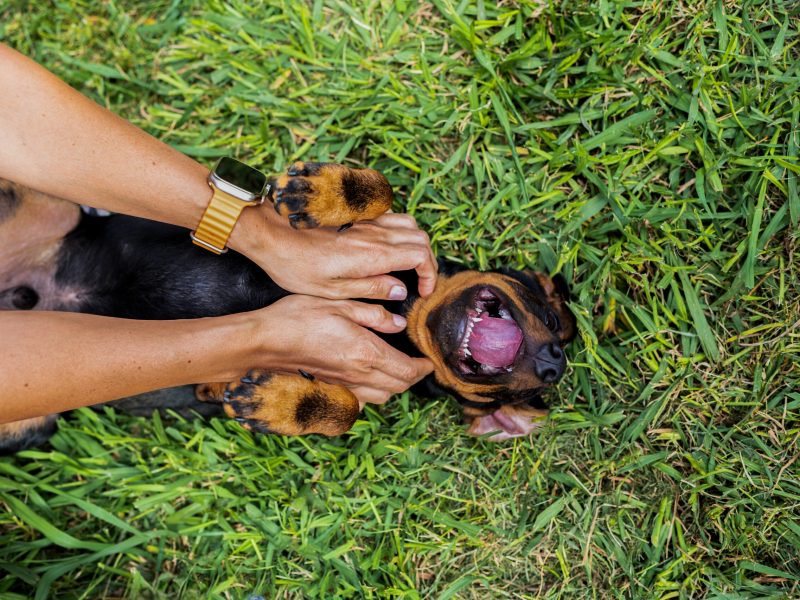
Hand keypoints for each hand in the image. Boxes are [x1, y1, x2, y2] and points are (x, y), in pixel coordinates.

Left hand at [235, 206, 437, 299]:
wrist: (271, 234)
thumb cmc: (295, 266)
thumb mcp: (333, 290)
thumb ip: (372, 289)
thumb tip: (400, 290)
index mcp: (372, 255)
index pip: (420, 256)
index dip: (429, 274)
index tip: (423, 291)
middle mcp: (374, 234)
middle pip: (420, 238)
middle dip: (428, 261)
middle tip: (420, 281)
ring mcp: (365, 221)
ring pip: (408, 223)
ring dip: (415, 243)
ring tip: (407, 264)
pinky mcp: (355, 215)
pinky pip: (390, 216)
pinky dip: (399, 231)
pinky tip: (387, 247)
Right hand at [255, 295, 433, 405]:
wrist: (264, 341)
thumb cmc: (299, 317)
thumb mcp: (340, 304)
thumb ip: (374, 314)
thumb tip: (398, 324)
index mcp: (366, 353)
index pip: (407, 371)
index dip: (424, 367)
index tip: (429, 358)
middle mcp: (358, 375)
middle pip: (399, 387)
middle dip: (414, 377)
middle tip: (419, 363)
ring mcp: (343, 384)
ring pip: (382, 397)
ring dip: (396, 386)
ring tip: (400, 370)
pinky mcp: (330, 387)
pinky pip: (361, 399)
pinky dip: (374, 393)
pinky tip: (370, 378)